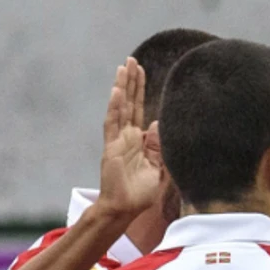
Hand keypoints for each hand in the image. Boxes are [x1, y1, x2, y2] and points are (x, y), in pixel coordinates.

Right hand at [89, 59, 163, 224]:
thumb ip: (159, 146)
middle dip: (131, 81)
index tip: (142, 72)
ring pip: (120, 108)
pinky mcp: (110, 147)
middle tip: (132, 60)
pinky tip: (117, 91)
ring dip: (122, 87)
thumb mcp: (158, 167)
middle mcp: (126, 136)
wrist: (124, 209)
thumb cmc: (140, 193)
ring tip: (124, 66)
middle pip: (129, 103)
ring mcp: (117, 140)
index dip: (140, 91)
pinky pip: (112, 123)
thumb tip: (159, 124)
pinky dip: (114, 107)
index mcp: (137, 140)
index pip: (139, 109)